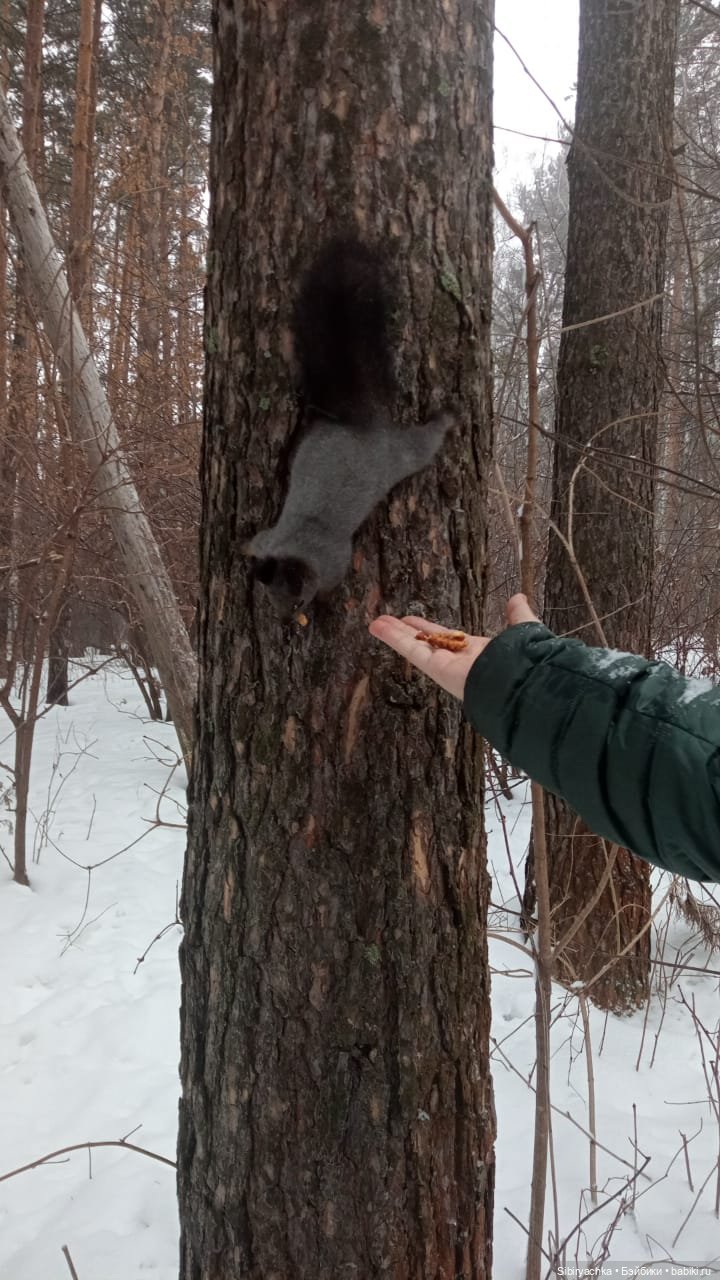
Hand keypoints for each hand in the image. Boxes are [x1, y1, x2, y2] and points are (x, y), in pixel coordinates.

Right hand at [368, 594, 538, 700]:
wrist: (519, 683)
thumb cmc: (522, 660)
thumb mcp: (521, 629)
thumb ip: (517, 616)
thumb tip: (518, 599)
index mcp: (476, 652)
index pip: (447, 638)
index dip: (430, 630)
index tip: (416, 623)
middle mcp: (456, 661)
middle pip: (425, 643)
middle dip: (408, 633)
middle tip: (391, 622)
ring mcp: (443, 665)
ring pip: (414, 646)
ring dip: (394, 634)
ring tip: (376, 623)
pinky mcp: (434, 668)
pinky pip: (412, 650)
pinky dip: (393, 638)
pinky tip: (377, 627)